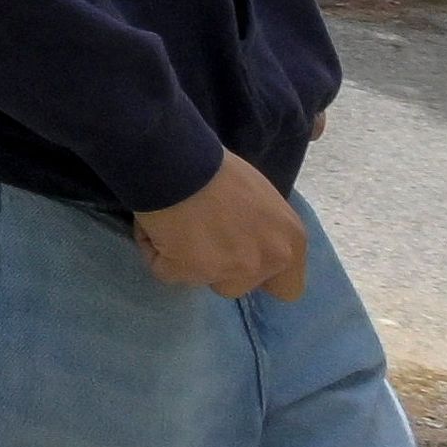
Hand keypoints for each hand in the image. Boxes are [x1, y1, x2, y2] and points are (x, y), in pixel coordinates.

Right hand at [130, 149, 307, 301]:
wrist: (179, 159)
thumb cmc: (220, 169)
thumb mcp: (264, 200)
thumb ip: (266, 231)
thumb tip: (246, 242)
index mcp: (291, 242)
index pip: (289, 288)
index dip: (263, 276)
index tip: (243, 258)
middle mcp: (267, 261)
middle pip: (241, 286)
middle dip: (221, 268)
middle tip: (203, 236)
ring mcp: (229, 271)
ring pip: (204, 281)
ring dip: (189, 262)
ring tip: (177, 226)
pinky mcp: (187, 273)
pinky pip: (164, 270)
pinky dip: (155, 251)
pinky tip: (156, 224)